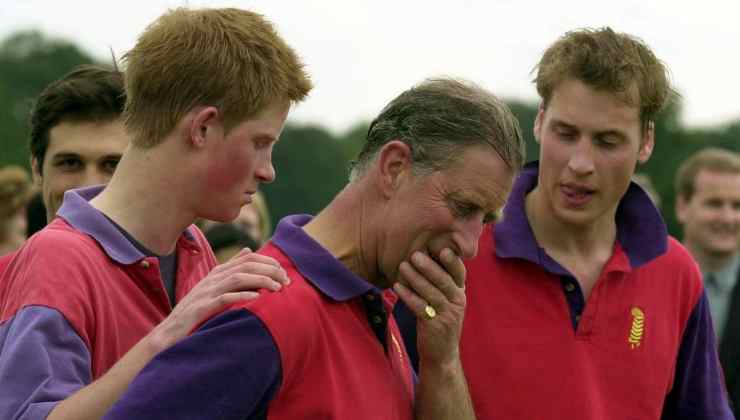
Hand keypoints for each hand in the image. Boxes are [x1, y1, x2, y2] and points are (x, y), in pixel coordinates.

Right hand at [150, 248, 289, 349]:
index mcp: (217, 272)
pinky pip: (223, 298)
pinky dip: (241, 296)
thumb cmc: (194, 312)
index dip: (268, 262)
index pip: (247, 258)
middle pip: (245, 266)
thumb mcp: (213, 286)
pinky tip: (257, 299)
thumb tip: (249, 249)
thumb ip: (231, 269)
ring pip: (237, 278)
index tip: (284, 272)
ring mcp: (206, 292)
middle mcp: (212, 278)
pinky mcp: (201, 308)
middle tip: (287, 281)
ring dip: (260, 281)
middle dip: (269, 271)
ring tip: (278, 288)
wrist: (168, 333)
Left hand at [393, 248, 465, 367]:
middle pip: (444, 281)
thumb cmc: (439, 322)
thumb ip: (440, 283)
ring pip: (431, 293)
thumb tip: (425, 257)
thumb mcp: (445, 302)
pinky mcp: (435, 326)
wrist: (441, 354)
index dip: (453, 261)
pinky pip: (420, 307)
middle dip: (429, 266)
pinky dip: (408, 296)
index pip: (459, 273)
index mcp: (460, 293)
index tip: (443, 249)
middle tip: (415, 254)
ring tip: (402, 266)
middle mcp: (458, 302)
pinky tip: (397, 287)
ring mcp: (447, 315)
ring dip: (415, 278)